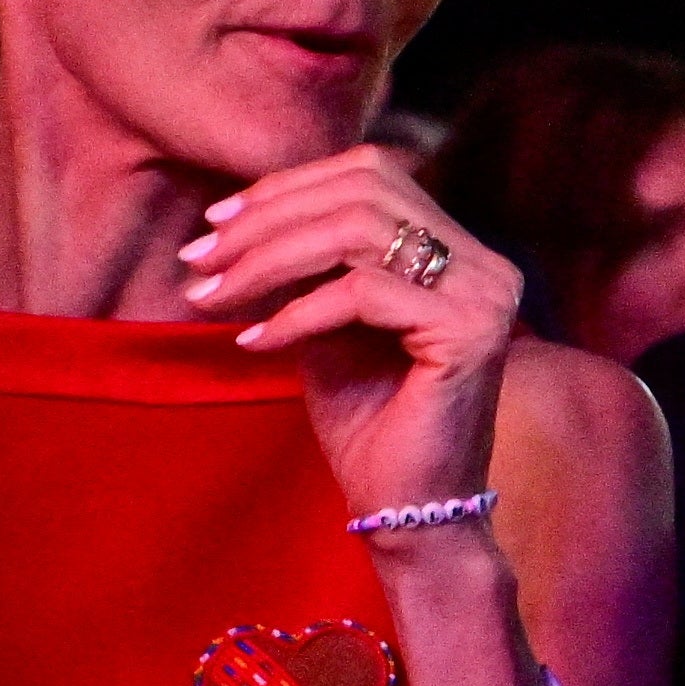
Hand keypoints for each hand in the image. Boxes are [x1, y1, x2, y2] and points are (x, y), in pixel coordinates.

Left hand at [175, 143, 524, 517]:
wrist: (409, 511)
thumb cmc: (369, 424)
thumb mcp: (326, 325)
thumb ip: (305, 265)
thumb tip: (231, 214)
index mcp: (460, 251)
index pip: (370, 174)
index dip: (287, 187)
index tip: (214, 224)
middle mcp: (485, 264)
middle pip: (361, 191)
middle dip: (266, 220)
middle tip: (198, 259)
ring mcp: (486, 295)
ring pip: (357, 232)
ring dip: (268, 259)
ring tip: (212, 294)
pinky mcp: (471, 333)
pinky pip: (362, 293)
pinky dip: (296, 313)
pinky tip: (253, 342)